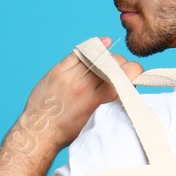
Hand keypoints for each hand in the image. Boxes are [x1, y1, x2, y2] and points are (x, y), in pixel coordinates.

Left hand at [11, 36, 142, 154]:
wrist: (40, 132)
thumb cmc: (68, 132)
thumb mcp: (97, 121)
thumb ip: (111, 104)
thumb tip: (127, 89)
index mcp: (98, 100)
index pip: (126, 74)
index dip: (136, 71)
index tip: (136, 73)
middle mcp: (85, 86)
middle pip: (113, 62)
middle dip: (122, 64)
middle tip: (119, 71)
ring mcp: (70, 77)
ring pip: (98, 55)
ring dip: (108, 57)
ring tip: (108, 64)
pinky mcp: (58, 71)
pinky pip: (79, 52)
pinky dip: (93, 46)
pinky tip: (103, 44)